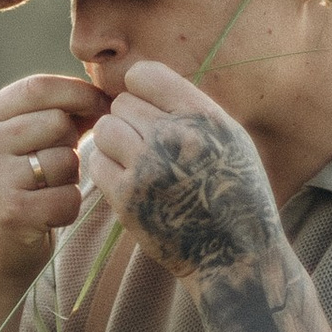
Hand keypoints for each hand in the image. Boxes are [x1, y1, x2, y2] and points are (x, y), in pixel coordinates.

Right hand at [0, 72, 108, 283]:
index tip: (103, 106)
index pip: (38, 87)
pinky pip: (67, 197)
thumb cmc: (24, 188)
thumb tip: (109, 90)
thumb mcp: (28, 143)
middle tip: (58, 165)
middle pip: (57, 122)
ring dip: (70, 179)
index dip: (78, 93)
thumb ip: (60, 113)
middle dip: (72, 143)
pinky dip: (68, 208)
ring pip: (65, 161)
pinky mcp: (11, 213)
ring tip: (49, 191)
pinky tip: (49, 214)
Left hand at [83, 61, 281, 279]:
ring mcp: (148, 168)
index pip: (145, 74)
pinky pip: (97, 162)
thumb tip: (142, 82)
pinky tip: (128, 182)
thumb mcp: (231, 139)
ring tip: (135, 161)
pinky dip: (108, 170)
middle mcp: (176, 137)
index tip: (149, 109)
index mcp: (204, 117)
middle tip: (147, 145)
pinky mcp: (128, 199)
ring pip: (104, 129)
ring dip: (115, 143)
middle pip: (122, 103)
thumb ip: (190, 108)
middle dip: (131, 121)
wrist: (235, 257)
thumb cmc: (235, 193)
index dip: (141, 90)